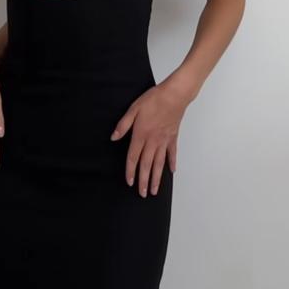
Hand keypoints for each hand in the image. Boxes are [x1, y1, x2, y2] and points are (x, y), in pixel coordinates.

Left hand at [110, 78, 191, 196]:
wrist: (174, 95)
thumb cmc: (153, 99)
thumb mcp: (133, 109)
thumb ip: (123, 125)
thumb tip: (113, 137)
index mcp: (141, 134)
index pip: (133, 157)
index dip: (130, 171)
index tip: (129, 182)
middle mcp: (153, 141)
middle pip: (146, 164)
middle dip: (144, 180)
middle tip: (143, 194)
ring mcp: (164, 140)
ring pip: (159, 163)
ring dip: (156, 177)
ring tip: (155, 190)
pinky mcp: (173, 137)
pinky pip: (172, 153)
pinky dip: (172, 163)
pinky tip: (171, 172)